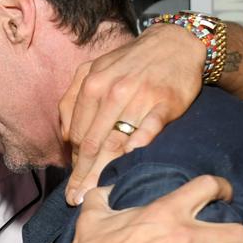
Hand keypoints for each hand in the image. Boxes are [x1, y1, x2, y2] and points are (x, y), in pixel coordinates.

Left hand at [60, 23, 204, 205]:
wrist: (175, 43)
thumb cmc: (129, 62)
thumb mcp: (94, 70)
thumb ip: (74, 99)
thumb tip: (68, 137)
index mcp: (92, 85)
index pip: (79, 134)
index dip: (74, 163)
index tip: (72, 184)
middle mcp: (113, 92)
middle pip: (94, 142)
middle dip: (82, 175)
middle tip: (76, 199)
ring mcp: (140, 97)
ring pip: (117, 140)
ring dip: (103, 171)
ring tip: (93, 194)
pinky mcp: (165, 102)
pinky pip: (149, 128)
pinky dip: (138, 145)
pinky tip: (128, 162)